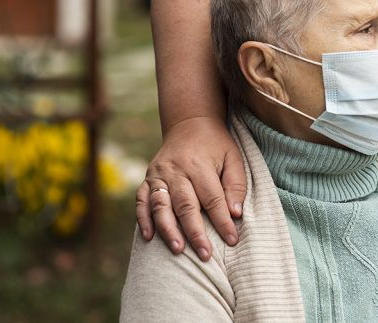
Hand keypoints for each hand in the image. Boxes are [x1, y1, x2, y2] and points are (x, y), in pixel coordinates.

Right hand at [135, 116, 246, 260]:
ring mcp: (158, 175)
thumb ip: (236, 185)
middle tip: (205, 255)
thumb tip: (235, 214)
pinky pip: (141, 201)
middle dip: (195, 232)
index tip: (232, 240)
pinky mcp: (147, 179)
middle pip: (185, 205)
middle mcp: (176, 170)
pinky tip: (149, 237)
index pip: (213, 198)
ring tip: (178, 250)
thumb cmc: (216, 145)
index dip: (222, 221)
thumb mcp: (233, 158)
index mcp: (199, 164)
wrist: (190, 123)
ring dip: (168, 230)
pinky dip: (143, 219)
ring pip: (161, 206)